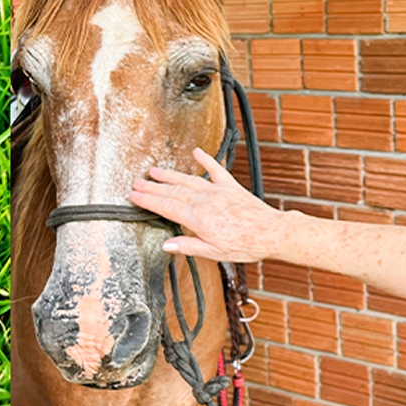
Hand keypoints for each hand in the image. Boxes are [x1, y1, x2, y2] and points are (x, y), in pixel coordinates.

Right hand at [128, 148, 288, 262]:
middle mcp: (206, 201)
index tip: (134, 196)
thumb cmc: (246, 244)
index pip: (167, 207)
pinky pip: (217, 170)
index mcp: (199, 218)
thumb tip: (167, 245)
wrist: (272, 232)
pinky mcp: (232, 187)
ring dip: (170, 175)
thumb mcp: (214, 252)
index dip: (148, 200)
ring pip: (189, 180)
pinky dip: (206, 160)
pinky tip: (197, 152)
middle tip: (136, 182)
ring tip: (154, 170)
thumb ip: (189, 246)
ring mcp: (218, 192)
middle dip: (153, 187)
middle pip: (173, 192)